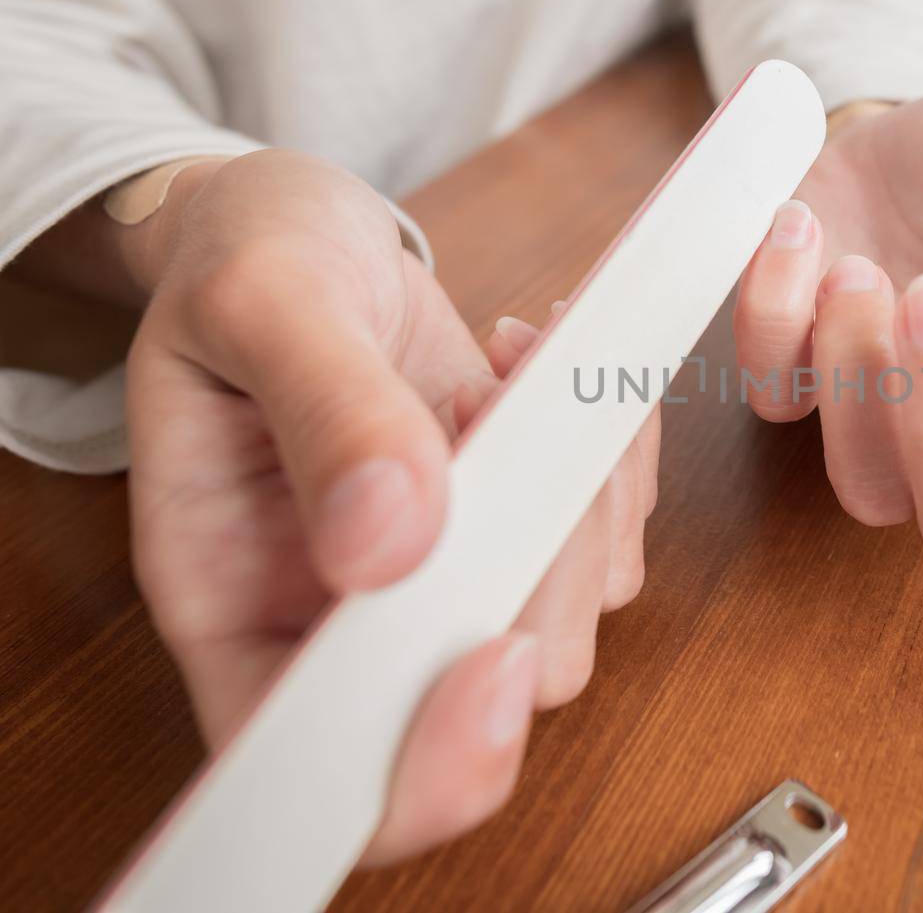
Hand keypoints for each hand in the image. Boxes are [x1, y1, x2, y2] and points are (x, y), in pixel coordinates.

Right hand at [120, 150, 657, 863]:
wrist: (298, 228)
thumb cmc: (246, 261)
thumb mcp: (259, 303)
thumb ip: (324, 415)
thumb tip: (393, 539)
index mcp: (237, 608)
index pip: (329, 768)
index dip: (424, 761)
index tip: (491, 651)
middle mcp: (346, 622)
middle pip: (486, 700)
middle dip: (538, 574)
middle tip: (498, 422)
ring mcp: (442, 580)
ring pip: (570, 619)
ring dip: (581, 497)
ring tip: (511, 367)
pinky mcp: (515, 527)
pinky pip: (611, 541)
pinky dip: (610, 455)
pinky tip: (542, 364)